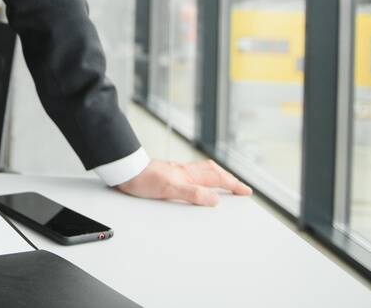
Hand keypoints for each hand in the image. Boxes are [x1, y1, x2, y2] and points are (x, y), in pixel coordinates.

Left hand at [116, 159, 251, 205]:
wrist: (124, 172)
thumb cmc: (142, 180)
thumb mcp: (169, 189)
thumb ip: (193, 193)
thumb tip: (215, 199)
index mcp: (188, 174)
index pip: (217, 179)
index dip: (233, 185)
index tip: (246, 191)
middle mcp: (184, 171)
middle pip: (213, 171)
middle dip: (229, 179)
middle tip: (240, 187)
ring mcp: (176, 171)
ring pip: (203, 171)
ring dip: (217, 175)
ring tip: (225, 181)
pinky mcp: (167, 174)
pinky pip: (192, 173)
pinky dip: (202, 177)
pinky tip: (197, 181)